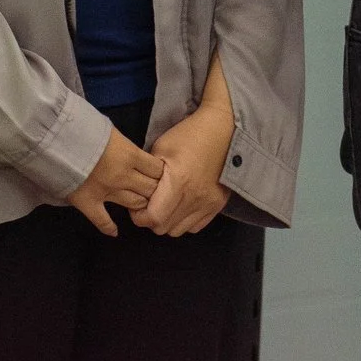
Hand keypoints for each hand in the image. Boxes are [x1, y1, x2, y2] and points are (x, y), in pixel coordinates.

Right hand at [65, 126, 164, 236]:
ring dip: (140, 205)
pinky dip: (109, 228)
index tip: (160, 172)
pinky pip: (102, 220)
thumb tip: (134, 154)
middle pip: (150, 188)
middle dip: (155, 189)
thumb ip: (125, 146)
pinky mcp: (88, 203)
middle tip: (155, 190)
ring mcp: (106, 192)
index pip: (157, 169)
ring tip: (141, 205)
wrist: (56, 138)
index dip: (161, 172)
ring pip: (135, 204)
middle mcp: (123, 176)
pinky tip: (115, 232)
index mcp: (130, 155)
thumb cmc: (84, 128)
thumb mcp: (111, 132)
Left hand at [136, 100, 234, 237]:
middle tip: (150, 203)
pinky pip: (195, 227)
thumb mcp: (161, 148)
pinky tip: (182, 206)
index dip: (139, 216)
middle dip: (151, 219)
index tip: (137, 206)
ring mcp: (208, 204)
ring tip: (167, 204)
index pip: (153, 218)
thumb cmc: (188, 135)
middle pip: (163, 228)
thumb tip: (138, 193)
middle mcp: (194, 198)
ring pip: (178, 231)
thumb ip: (148, 174)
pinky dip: (185, 221)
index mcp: (178, 183)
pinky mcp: (217, 205)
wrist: (224, 130)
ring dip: (168, 221)